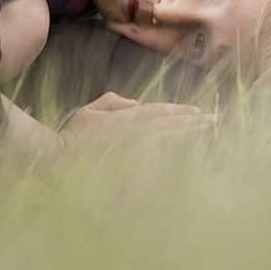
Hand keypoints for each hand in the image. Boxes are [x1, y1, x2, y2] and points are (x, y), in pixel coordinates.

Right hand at [59, 91, 215, 151]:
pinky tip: (188, 153)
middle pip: (170, 123)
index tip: (198, 112)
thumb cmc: (70, 135)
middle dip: (194, 121)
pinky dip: (175, 156)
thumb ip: (112, 103)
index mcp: (125, 117)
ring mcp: (134, 149)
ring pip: (170, 139)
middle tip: (213, 120)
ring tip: (207, 130)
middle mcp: (133, 130)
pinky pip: (160, 161)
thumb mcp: (89, 111)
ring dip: (190, 134)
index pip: (160, 111)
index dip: (181, 111)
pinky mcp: (131, 167)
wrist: (57, 160)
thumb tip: (135, 103)